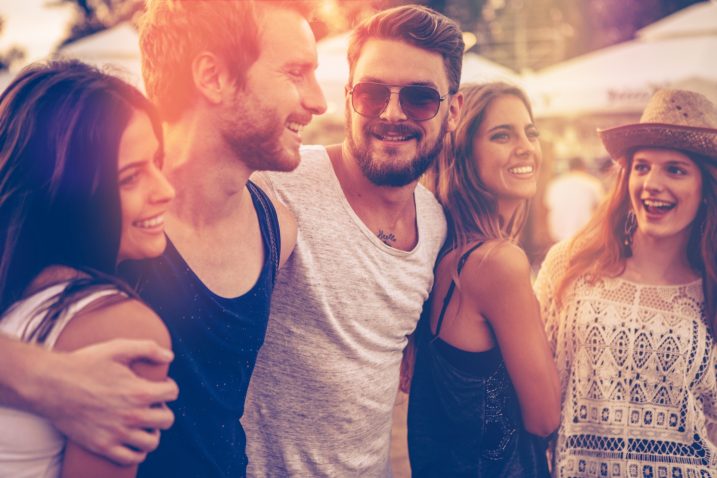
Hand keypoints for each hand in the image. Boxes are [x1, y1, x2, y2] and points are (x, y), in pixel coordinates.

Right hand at [31, 339, 177, 464]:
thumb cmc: (84, 364)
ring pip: (152, 442)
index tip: (159, 385)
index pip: (173, 393)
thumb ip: (147, 348)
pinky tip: (133, 440)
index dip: (168, 386)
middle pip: (167, 420)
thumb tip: (169, 356)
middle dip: (163, 409)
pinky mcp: (103, 446)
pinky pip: (131, 458)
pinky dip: (137, 451)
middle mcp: (132, 416)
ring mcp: (118, 433)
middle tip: (151, 404)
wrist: (51, 384)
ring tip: (144, 423)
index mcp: (140, 392)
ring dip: (152, 432)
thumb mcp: (118, 348)